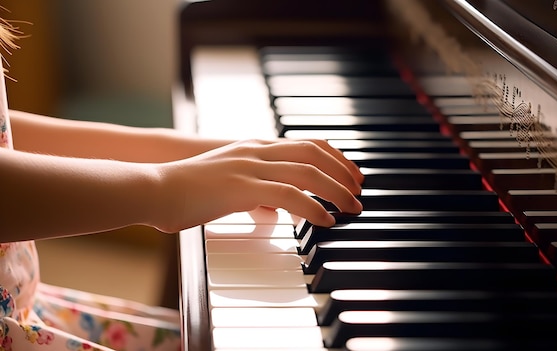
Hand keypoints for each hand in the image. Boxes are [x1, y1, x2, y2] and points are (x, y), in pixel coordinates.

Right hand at [153, 139, 362, 232]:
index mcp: (254, 146)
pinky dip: (313, 207)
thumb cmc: (186, 190)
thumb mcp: (227, 183)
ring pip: (308, 172)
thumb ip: (254, 192)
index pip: (305, 143)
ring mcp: (249, 166)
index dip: (334, 157)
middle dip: (343, 171)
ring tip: (351, 208)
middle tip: (359, 191)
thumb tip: (272, 208)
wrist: (154, 188)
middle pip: (314, 153)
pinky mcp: (241, 187)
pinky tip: (325, 220)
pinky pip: (289, 195)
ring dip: (336, 190)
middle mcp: (256, 151)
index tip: (351, 173)